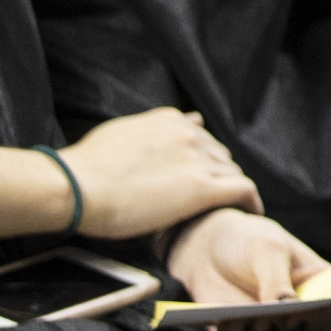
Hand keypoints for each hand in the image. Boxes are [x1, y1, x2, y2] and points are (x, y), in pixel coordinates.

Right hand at [62, 109, 260, 238]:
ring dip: (234, 189)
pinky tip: (253, 212)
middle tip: (221, 196)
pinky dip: (251, 201)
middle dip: (221, 175)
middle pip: (220, 157)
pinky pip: (242, 191)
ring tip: (236, 207)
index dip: (207, 160)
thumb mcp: (124, 131)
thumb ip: (158, 126)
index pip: (203, 140)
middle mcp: (190, 136)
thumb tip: (191, 118)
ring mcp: (198, 161)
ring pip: (232, 173)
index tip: (207, 175)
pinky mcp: (201, 188)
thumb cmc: (87, 166)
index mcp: (171, 122)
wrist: (77, 187)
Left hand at [170, 209, 330, 330]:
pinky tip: (226, 324)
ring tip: (242, 321)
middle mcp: (298, 309)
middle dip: (287, 329)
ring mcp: (271, 323)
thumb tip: (288, 310)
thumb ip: (277, 280)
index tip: (305, 310)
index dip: (325, 313)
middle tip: (269, 321)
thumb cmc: (251, 240)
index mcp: (317, 283)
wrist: (211, 245)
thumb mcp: (267, 250)